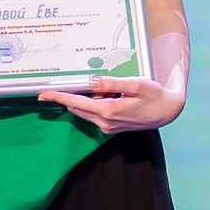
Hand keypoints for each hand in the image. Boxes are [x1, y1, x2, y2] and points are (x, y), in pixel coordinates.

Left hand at [40, 74, 185, 133]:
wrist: (166, 112)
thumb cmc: (153, 96)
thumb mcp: (135, 84)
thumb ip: (111, 82)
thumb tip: (91, 82)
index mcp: (108, 111)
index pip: (76, 102)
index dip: (58, 97)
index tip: (43, 94)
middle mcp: (104, 122)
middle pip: (78, 106)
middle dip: (78, 93)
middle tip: (90, 82)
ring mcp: (107, 127)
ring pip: (87, 109)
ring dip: (92, 97)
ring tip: (115, 89)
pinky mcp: (110, 127)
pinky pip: (95, 112)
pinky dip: (98, 102)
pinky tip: (114, 95)